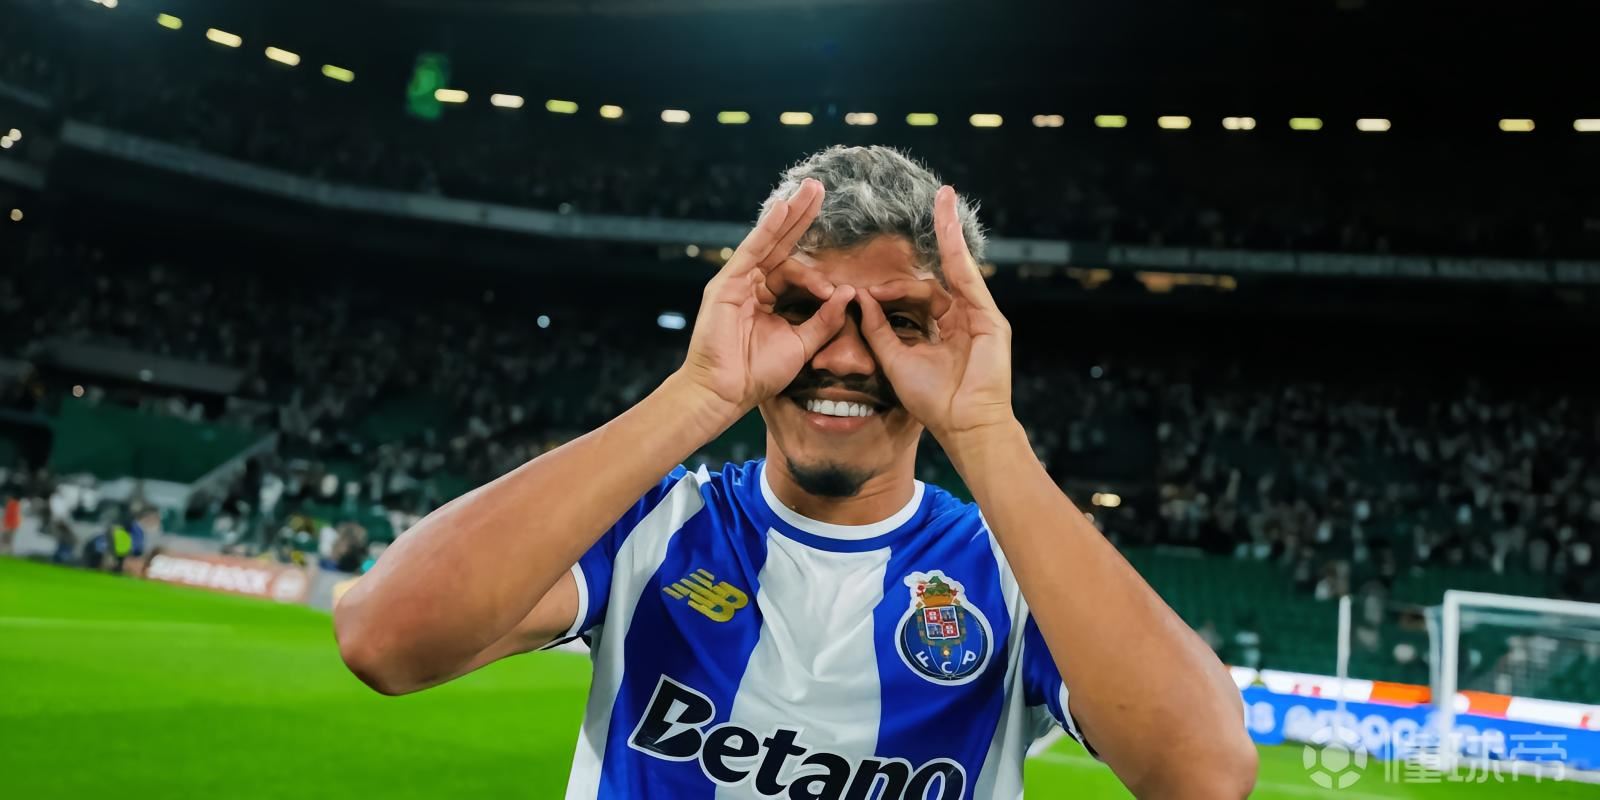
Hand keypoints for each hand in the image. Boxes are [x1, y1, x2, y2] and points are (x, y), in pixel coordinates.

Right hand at [676, 179, 855, 415]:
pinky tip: (782, 209)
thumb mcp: (802, 344)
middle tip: (820, 189)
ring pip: (769, 241)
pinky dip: (767, 229)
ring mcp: (739, 282)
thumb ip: (825, 319)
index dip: (816, 265)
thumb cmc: (759, 373)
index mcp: (769, 300)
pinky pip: (751, 251)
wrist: (727, 391)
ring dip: (790, 214)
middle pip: (782, 244)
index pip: (794, 269)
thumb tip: (848, 292)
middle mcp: (753, 285)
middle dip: (802, 217)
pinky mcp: (727, 283)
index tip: (835, 286)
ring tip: (810, 190)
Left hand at [857, 185, 1013, 441]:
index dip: (895, 286)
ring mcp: (979, 316)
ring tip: (942, 199)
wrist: (964, 425)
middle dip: (938, 236)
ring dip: (949, 231)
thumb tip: (861, 297)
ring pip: (958, 267)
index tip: (869, 288)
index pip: (921, 293)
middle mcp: (963, 318)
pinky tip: (950, 224)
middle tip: (932, 201)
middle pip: (941, 274)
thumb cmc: (932, 401)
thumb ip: (878, 328)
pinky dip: (958, 250)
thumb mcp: (894, 359)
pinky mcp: (989, 318)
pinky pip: (968, 278)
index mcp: (944, 329)